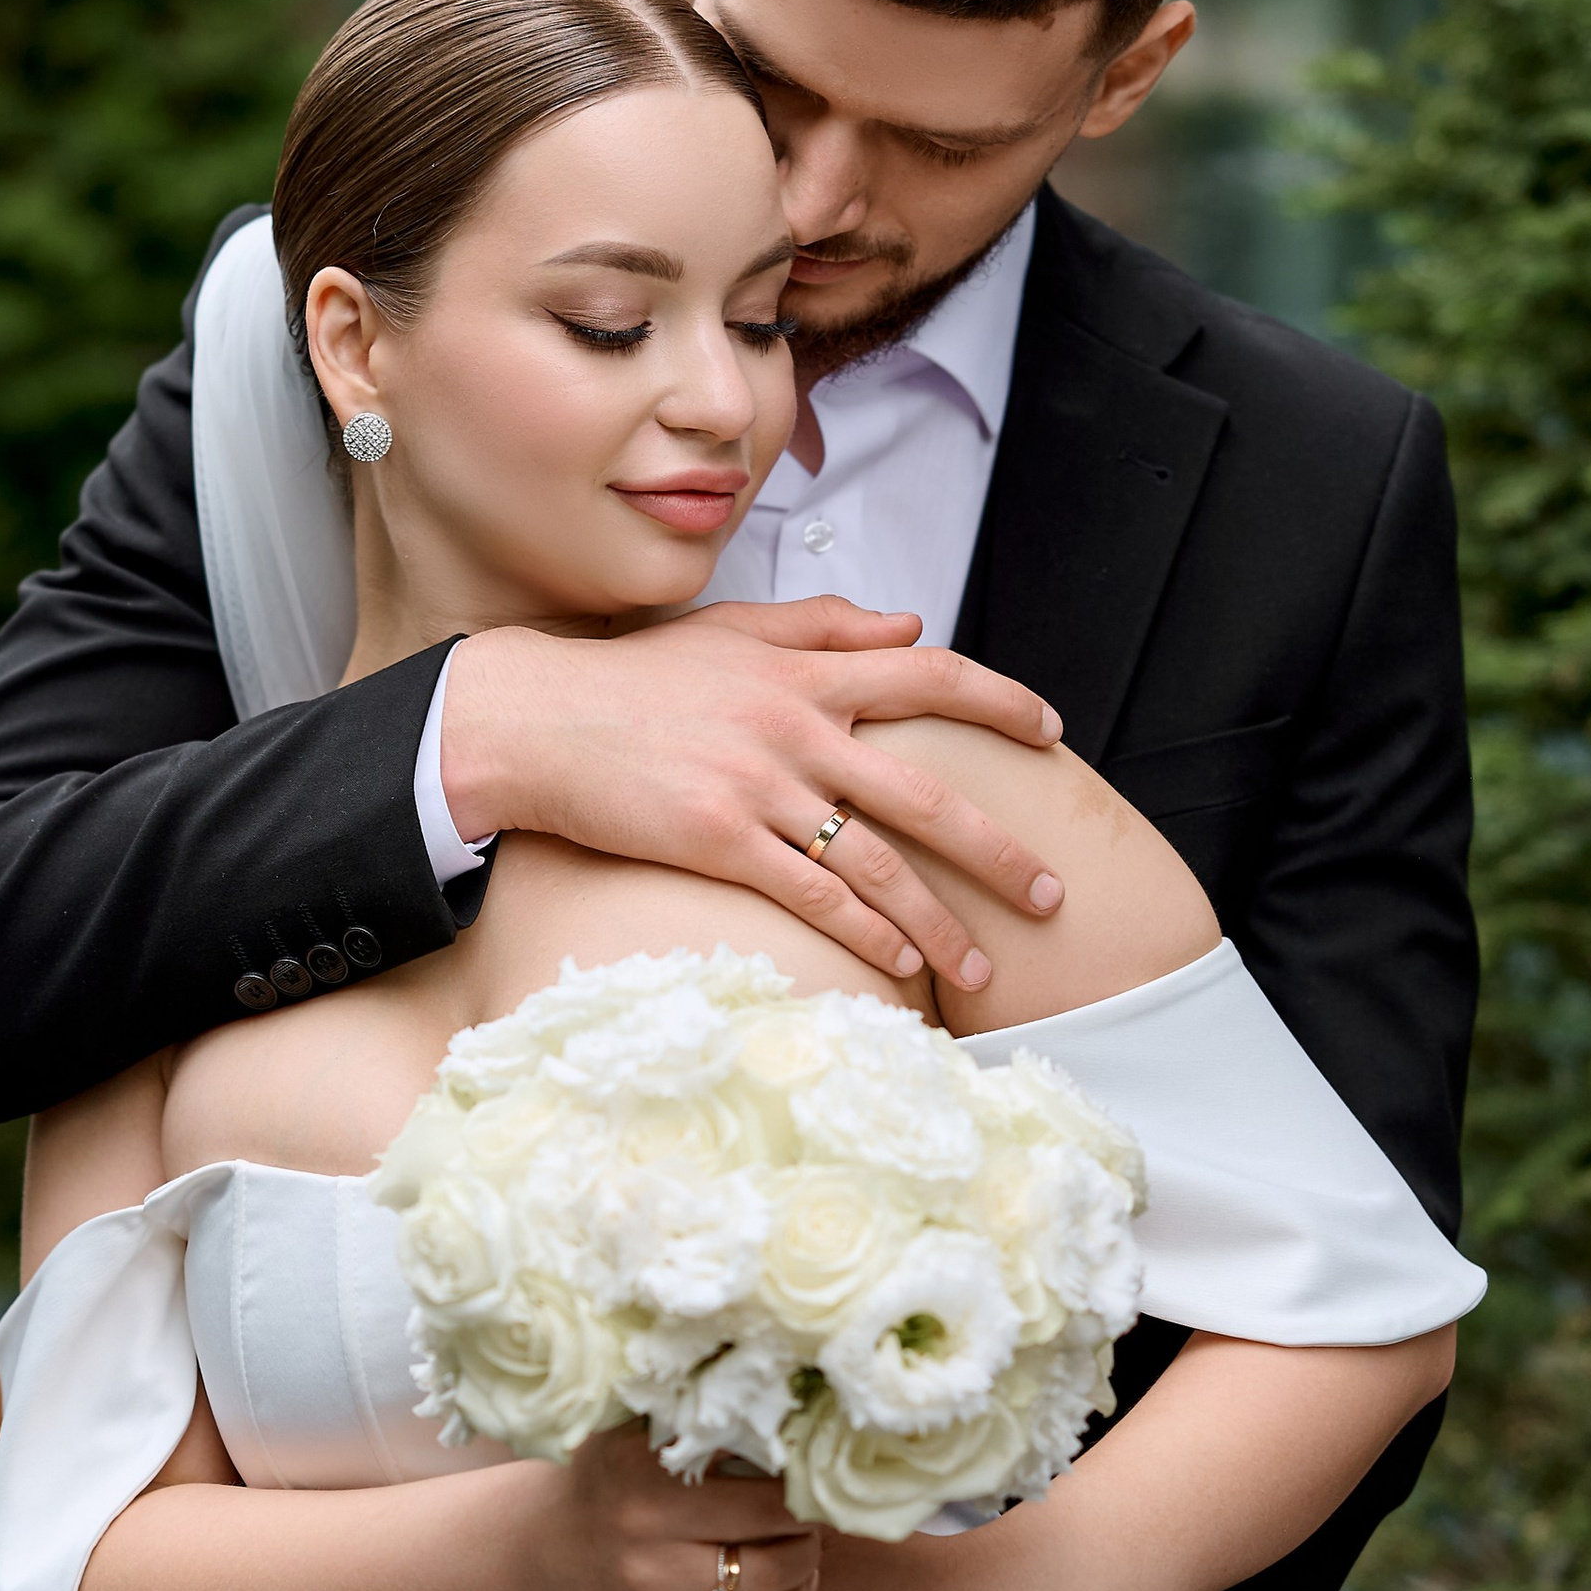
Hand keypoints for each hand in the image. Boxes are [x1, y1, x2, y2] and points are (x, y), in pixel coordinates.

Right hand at [439, 602, 1064, 991]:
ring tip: (985, 967)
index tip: (1049, 732)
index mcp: (805, 670)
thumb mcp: (731, 630)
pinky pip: (815, 897)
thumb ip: (823, 623)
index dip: (1000, 702)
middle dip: (1000, 852)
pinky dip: (867, 934)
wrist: (538, 718)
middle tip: (1052, 894)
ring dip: (941, 922)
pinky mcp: (720, 840)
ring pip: (879, 863)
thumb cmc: (632, 679)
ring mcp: (761, 788)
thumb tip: (909, 624)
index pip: (931, 673)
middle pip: (928, 792)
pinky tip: (902, 967)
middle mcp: (796, 726)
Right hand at [530, 1433, 820, 1590]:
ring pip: (768, 1575)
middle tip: (813, 1503)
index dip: (795, 1457)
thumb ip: (695, 1410)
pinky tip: (796, 1590)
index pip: (750, 1450)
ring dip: (807, 1559)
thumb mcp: (635, 1427)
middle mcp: (644, 1515)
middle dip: (808, 1511)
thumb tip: (782, 1397)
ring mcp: (650, 1577)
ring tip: (806, 1543)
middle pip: (770, 1514)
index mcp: (644, 1453)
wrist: (549, 1544)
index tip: (809, 1457)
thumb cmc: (611, 1476)